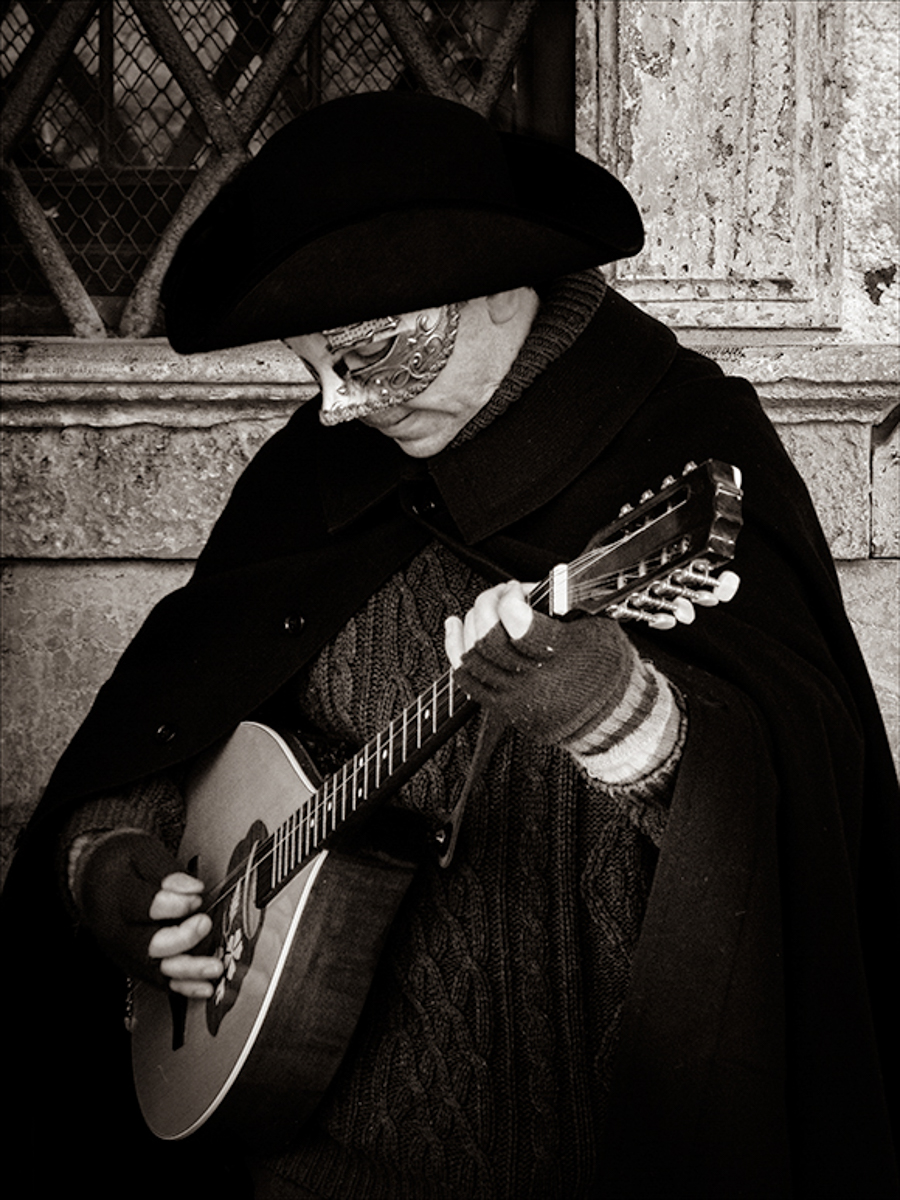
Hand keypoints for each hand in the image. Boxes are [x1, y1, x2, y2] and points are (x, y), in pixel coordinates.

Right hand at [77, 832, 222, 996]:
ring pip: (156, 969)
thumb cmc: (122, 863)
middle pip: (149, 945)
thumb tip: (194, 889)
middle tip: (204, 924)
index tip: (195, 898)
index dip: (171, 905)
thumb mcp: (141, 852)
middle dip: (181, 939)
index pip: (143, 907)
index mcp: (117, 897)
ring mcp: (125, 952)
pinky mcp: (134, 964)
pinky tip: (205, 988)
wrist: (93, 880)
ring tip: (214, 967)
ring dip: (188, 971)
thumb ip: (167, 873)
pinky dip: (183, 987)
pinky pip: (159, 981)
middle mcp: (118, 930)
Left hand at [445, 581, 641, 746]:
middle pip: (488, 638)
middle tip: (500, 594)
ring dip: (471, 622)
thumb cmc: (607, 671)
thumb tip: (529, 587)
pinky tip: (455, 626)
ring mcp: (514, 696)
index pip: (517, 623)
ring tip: (483, 607)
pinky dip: (455, 647)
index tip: (518, 591)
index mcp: (562, 657)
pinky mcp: (501, 706)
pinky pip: (466, 678)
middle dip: (487, 604)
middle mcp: (533, 680)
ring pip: (472, 657)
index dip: (510, 598)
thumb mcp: (598, 628)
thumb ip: (564, 605)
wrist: (610, 719)